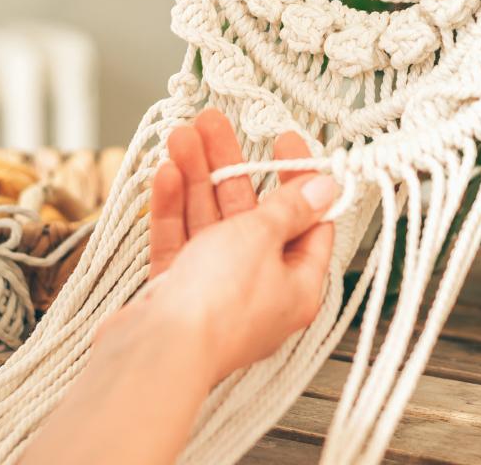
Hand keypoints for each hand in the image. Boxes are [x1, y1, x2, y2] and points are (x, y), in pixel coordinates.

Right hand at [23, 110, 336, 464]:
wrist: (155, 354)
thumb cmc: (218, 305)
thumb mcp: (262, 238)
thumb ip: (288, 207)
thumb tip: (325, 187)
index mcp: (297, 284)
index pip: (307, 220)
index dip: (296, 176)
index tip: (283, 140)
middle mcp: (259, 288)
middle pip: (250, 214)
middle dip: (230, 165)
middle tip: (214, 125)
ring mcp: (215, 291)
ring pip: (209, 223)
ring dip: (197, 176)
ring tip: (182, 135)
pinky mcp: (176, 294)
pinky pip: (179, 242)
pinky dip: (173, 209)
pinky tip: (166, 174)